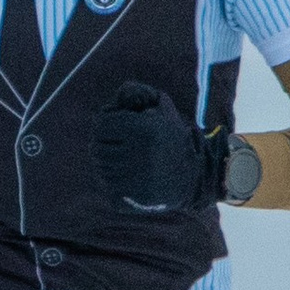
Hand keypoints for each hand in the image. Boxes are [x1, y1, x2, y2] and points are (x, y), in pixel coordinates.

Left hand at [91, 81, 227, 215]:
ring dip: (108, 162)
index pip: (101, 125)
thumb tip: (117, 97)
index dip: (106, 123)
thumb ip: (137, 91)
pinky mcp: (134, 198)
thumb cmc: (171, 135)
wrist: (193, 175)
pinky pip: (108, 186)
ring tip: (125, 159)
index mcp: (144, 130)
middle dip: (104, 143)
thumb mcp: (161, 106)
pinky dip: (113, 180)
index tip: (115, 126)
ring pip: (101, 168)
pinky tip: (128, 175)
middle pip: (97, 147)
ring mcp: (136, 179)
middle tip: (117, 144)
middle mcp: (139, 154)